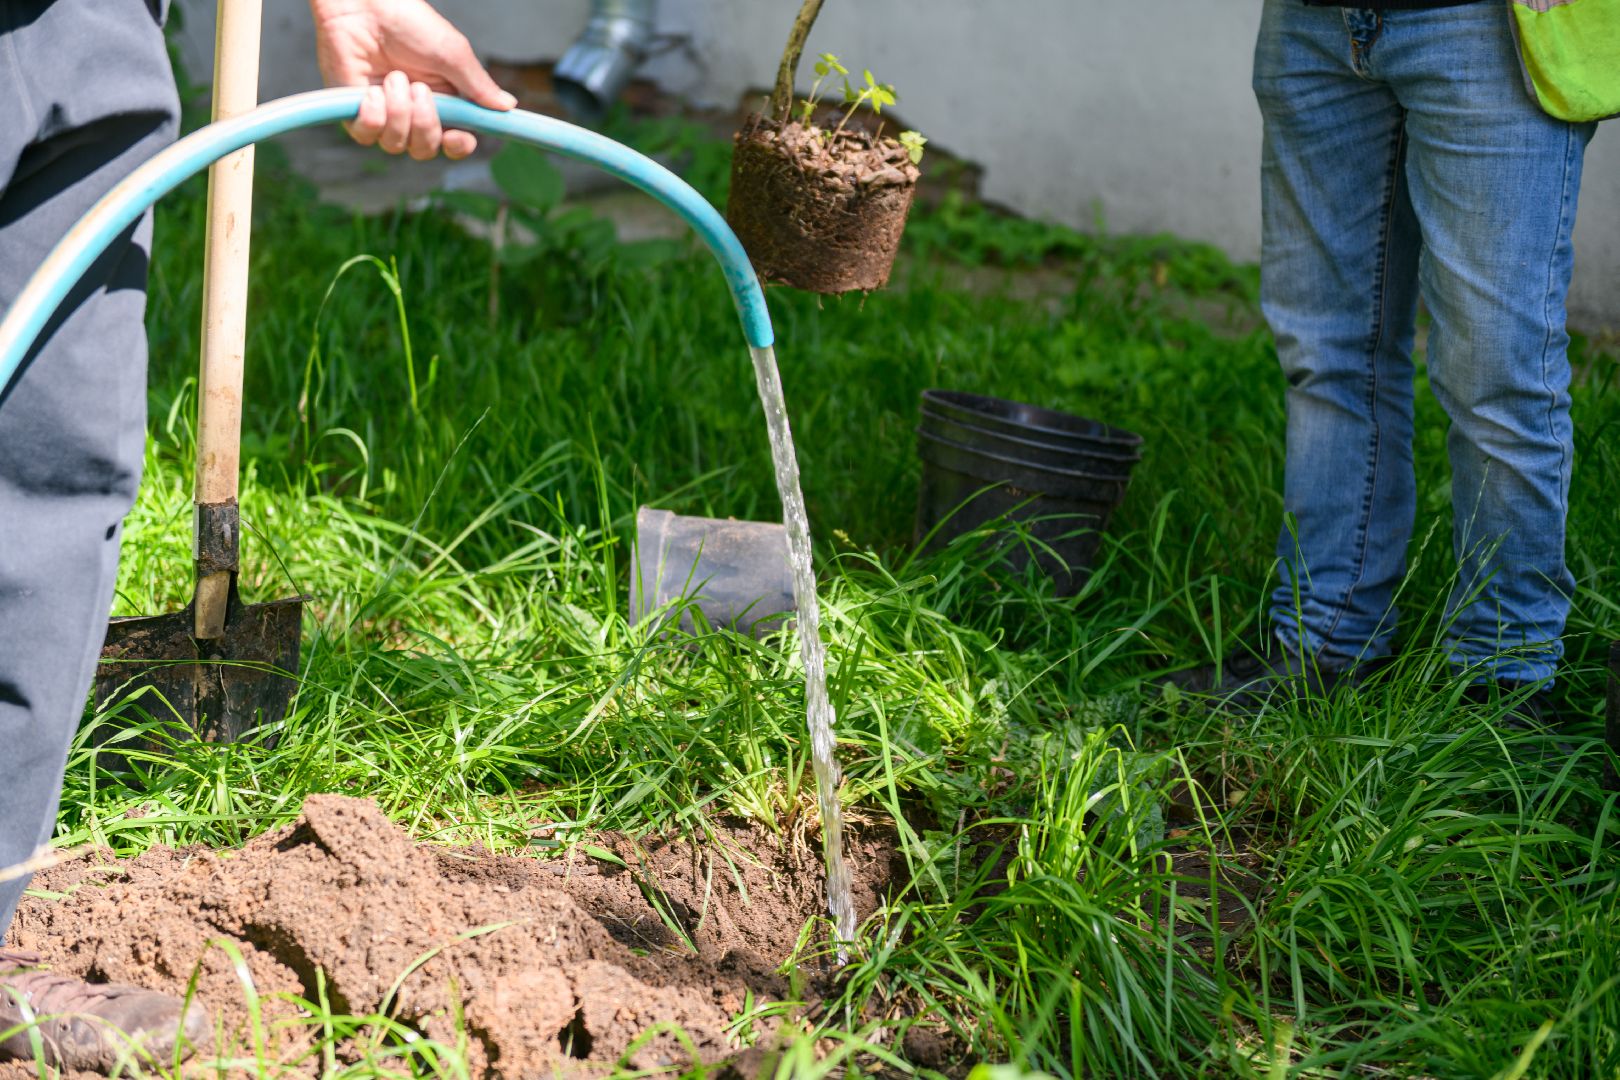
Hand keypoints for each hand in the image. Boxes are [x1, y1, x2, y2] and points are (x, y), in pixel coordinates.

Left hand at [309, 0, 516, 159]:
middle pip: (426, 149)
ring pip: (396, 145)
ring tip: (393, 77)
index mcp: (442, 100)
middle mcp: (413, 111)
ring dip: (398, 112)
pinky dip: (373, 115)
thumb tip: (508, 107)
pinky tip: (371, 90)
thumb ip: (478, 86)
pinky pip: (367, 136)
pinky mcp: (354, 111)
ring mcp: (383, 113)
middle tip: (419, 89)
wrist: (363, 5)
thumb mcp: (452, 53)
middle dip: (425, 124)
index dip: (457, 146)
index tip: (458, 137)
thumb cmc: (408, 22)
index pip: (454, 141)